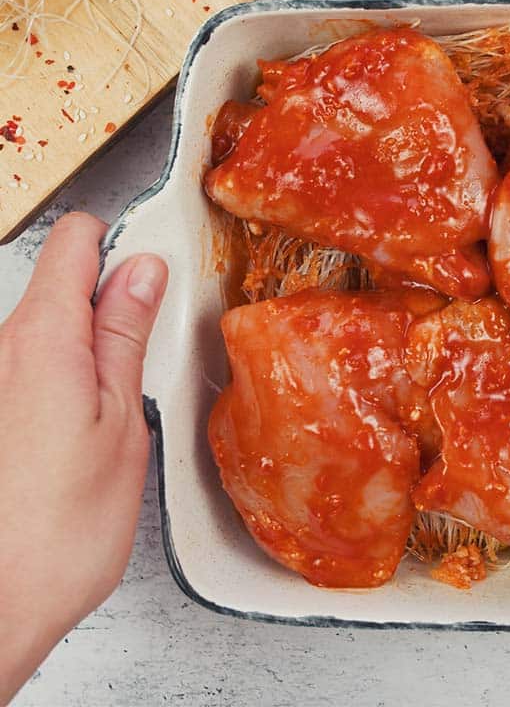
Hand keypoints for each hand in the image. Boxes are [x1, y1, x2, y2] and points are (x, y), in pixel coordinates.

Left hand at [0, 213, 166, 702]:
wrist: (2, 604)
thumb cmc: (60, 530)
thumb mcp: (120, 421)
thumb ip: (126, 337)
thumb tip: (140, 273)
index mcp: (41, 340)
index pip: (77, 240)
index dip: (123, 244)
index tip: (159, 272)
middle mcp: (4, 352)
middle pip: (67, 283)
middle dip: (117, 303)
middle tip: (154, 357)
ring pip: (57, 329)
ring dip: (98, 349)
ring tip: (124, 408)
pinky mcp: (0, 414)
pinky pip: (41, 369)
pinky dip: (75, 383)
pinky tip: (94, 433)